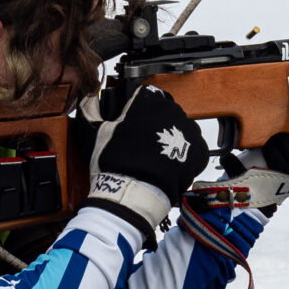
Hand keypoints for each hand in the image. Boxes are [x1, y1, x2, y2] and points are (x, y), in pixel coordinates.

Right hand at [84, 85, 209, 233]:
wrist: (135, 192)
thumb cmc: (117, 162)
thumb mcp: (99, 132)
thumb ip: (94, 112)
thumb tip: (89, 101)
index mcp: (149, 101)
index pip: (148, 96)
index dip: (140, 110)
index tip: (135, 121)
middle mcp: (172, 111)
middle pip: (166, 113)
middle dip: (157, 125)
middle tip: (143, 143)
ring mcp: (188, 131)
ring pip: (180, 130)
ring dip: (171, 139)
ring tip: (155, 157)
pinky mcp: (199, 151)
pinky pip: (192, 148)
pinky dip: (183, 155)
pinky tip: (168, 164)